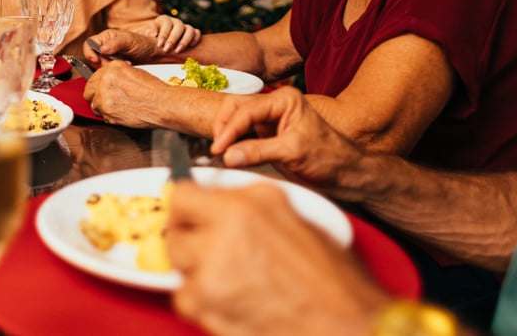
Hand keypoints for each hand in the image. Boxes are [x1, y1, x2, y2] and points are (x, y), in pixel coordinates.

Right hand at [83, 29, 163, 65]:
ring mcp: (109, 56)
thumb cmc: (143, 43)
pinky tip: (123, 68)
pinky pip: (107, 70)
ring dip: (109, 68)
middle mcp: (105, 46)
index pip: (89, 44)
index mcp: (106, 37)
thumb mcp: (129, 41)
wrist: (153, 53)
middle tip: (115, 64)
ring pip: (99, 65)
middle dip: (102, 63)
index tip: (97, 60)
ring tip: (123, 64)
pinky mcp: (113, 64)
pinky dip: (113, 71)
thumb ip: (115, 43)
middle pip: (92, 57)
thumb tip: (102, 48)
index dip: (90, 53)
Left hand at [83, 62, 163, 127]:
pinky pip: (101, 115)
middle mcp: (106, 80)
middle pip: (89, 89)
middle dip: (95, 95)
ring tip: (116, 108)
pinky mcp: (107, 110)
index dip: (99, 84)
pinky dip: (108, 116)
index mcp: (113, 68)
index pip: (95, 76)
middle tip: (105, 100)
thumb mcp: (135, 72)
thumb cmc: (154, 90)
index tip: (101, 89)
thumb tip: (110, 81)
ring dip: (102, 107)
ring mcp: (104, 95)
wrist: (162, 104)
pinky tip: (120, 113)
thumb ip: (118, 75)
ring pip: (93, 104)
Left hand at [140, 15, 200, 53]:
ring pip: (189, 29)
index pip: (166, 24)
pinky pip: (197, 33)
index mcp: (163, 19)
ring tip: (178, 51)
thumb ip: (147, 33)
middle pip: (178, 26)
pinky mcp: (191, 32)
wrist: (156, 40)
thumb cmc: (149, 38)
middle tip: (167, 50)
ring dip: (185, 40)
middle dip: (173, 39)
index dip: (164, 34)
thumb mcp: (145, 34)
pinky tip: (191, 46)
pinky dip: (195, 38)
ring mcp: (184, 27)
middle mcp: (175, 21)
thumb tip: (153, 34)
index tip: (160, 45)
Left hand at [167, 181, 387, 335]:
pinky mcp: (207, 300)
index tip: (187, 216)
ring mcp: (213, 264)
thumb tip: (216, 202)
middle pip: (174, 229)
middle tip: (209, 252)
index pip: (183, 193)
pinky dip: (201, 301)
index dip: (184, 207)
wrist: (342, 323)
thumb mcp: (294, 218)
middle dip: (188, 240)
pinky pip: (184, 296)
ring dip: (194, 270)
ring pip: (177, 262)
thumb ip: (250, 206)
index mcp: (250, 202)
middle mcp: (228, 226)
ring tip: (228, 278)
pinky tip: (230, 300)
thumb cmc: (329, 278)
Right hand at [211, 87, 367, 198]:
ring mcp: (269, 122)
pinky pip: (241, 137)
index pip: (247, 110)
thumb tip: (228, 155)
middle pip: (235, 109)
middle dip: (223, 128)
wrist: (346, 174)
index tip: (218, 149)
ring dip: (224, 137)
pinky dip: (231, 146)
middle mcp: (274, 106)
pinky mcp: (265, 137)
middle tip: (216, 151)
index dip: (229, 129)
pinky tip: (227, 157)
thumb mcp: (293, 153)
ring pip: (235, 121)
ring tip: (219, 156)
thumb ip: (258, 152)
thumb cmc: (330, 157)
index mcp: (284, 100)